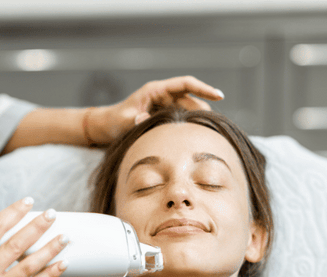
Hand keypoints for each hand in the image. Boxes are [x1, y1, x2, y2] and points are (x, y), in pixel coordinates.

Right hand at [0, 198, 67, 276]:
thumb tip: (6, 230)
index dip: (13, 213)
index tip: (27, 202)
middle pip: (16, 245)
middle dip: (38, 227)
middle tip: (51, 215)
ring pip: (30, 267)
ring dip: (50, 250)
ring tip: (63, 238)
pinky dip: (50, 274)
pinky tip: (61, 264)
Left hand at [91, 75, 223, 143]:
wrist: (107, 128)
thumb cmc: (114, 121)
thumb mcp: (123, 121)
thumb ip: (134, 121)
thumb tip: (145, 121)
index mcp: (156, 90)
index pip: (186, 84)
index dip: (204, 89)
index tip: (219, 95)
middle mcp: (165, 97)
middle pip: (193, 101)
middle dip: (204, 113)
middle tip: (213, 129)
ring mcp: (167, 108)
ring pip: (190, 114)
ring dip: (196, 124)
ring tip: (205, 139)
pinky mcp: (166, 119)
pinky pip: (183, 123)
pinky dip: (189, 131)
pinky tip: (195, 143)